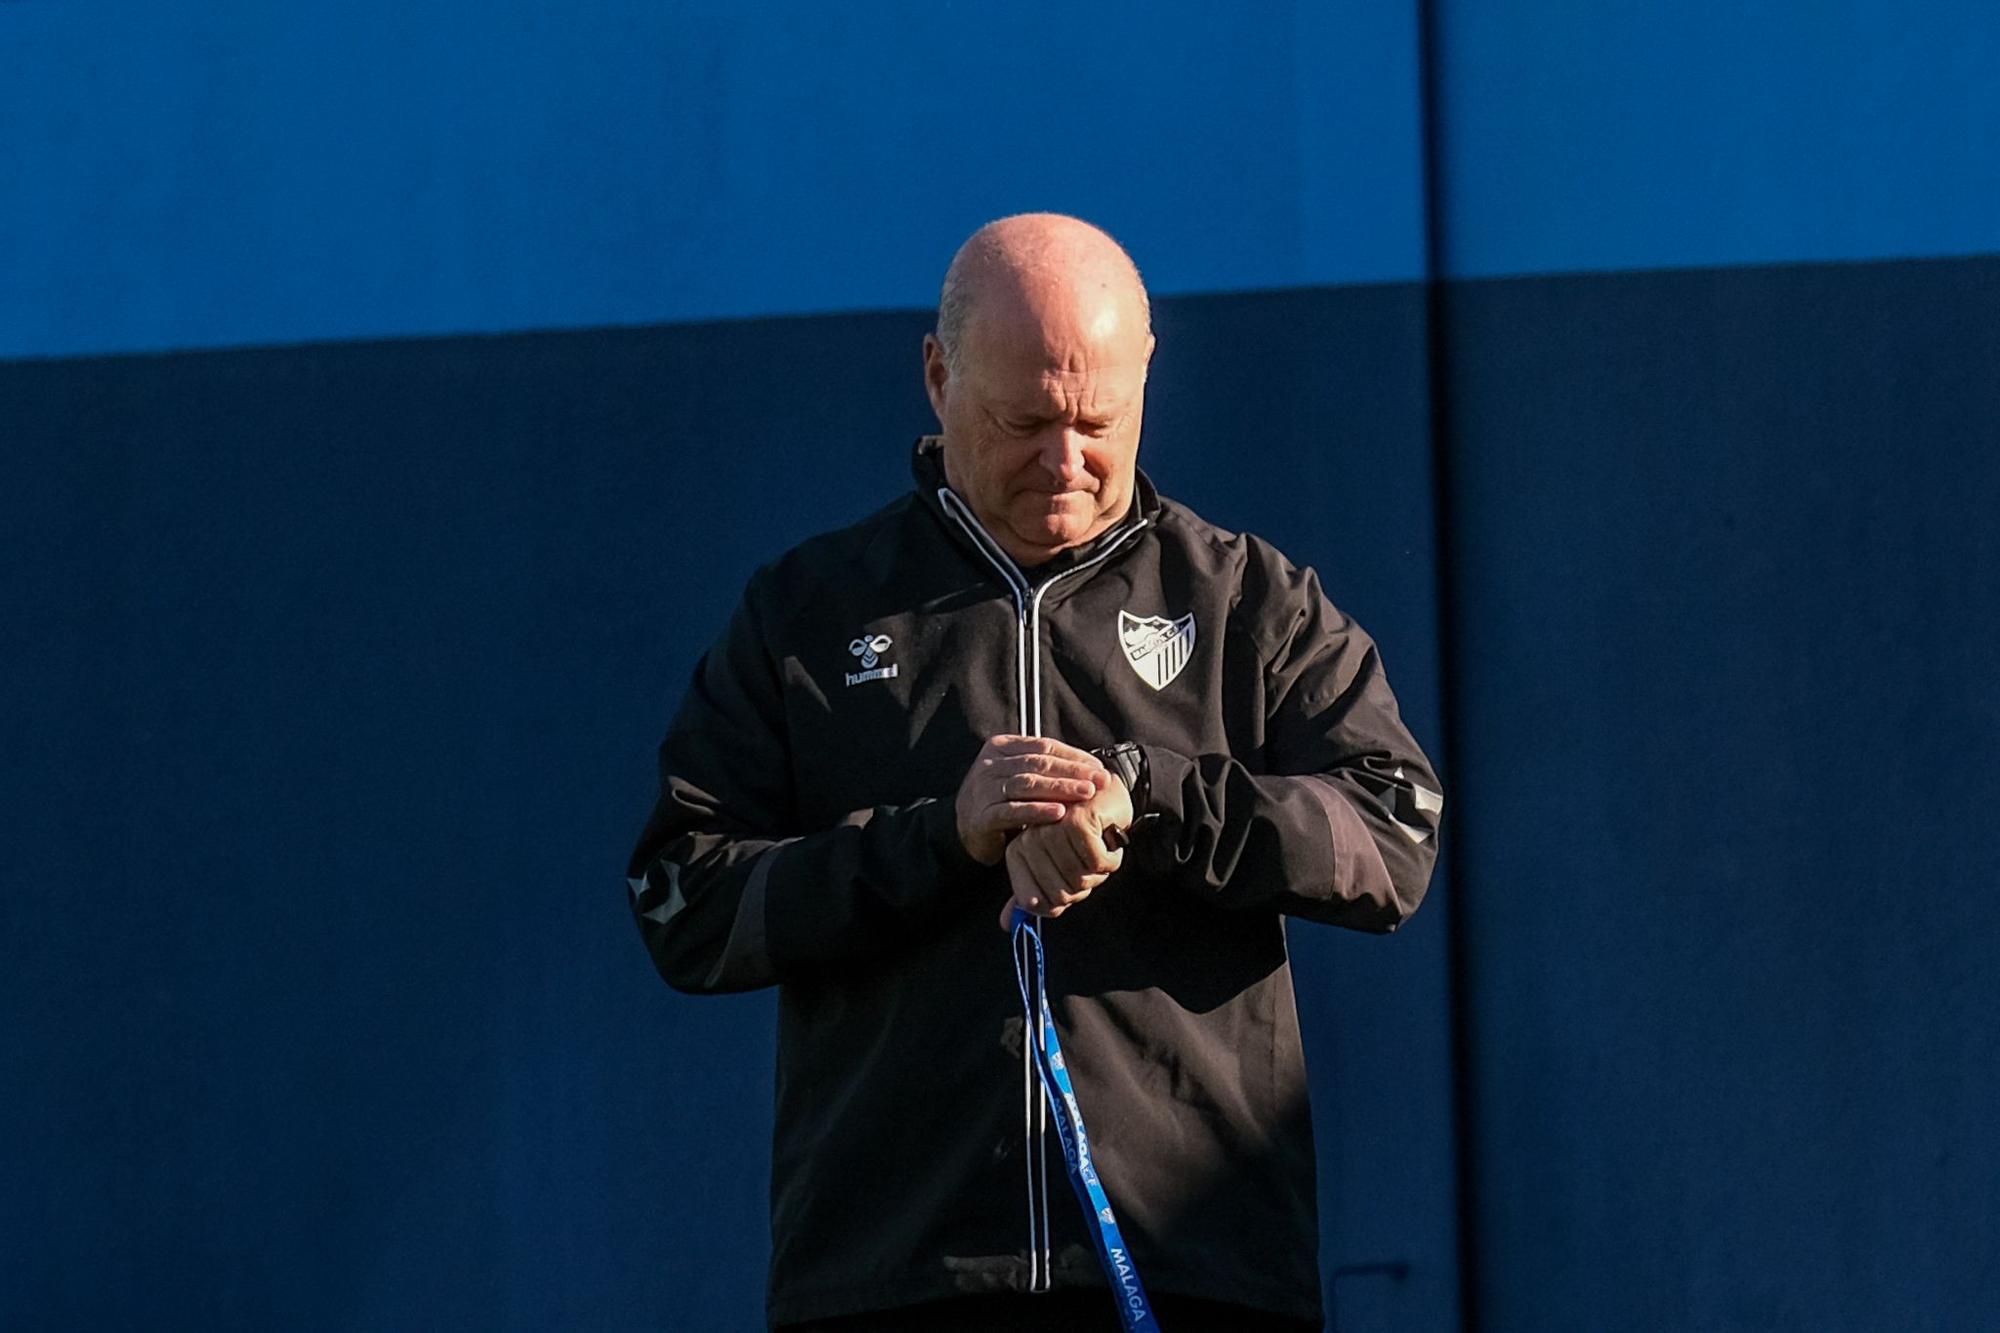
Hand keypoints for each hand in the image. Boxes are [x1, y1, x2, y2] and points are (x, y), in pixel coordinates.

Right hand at [955, 735, 1106, 865]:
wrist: (966, 833)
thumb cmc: (1002, 803)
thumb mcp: (1021, 777)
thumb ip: (1046, 768)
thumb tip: (1092, 768)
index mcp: (1001, 747)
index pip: (1043, 746)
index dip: (1074, 756)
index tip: (1098, 767)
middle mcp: (989, 765)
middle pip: (1038, 763)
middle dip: (1072, 771)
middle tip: (1099, 780)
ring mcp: (983, 790)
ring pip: (1028, 784)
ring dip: (1060, 788)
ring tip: (1086, 793)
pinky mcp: (982, 816)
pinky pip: (1013, 811)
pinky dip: (1038, 811)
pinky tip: (1059, 813)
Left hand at [997, 768, 1134, 929]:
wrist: (1106, 794)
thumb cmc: (1081, 834)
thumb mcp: (1055, 865)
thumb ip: (1031, 893)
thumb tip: (1006, 924)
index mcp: (1017, 852)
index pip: (1036, 904)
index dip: (1062, 900)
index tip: (1070, 878)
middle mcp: (1029, 840)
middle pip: (1061, 895)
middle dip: (1084, 885)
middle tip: (1088, 861)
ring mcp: (1052, 829)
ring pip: (1080, 879)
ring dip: (1098, 871)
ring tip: (1096, 847)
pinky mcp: (1077, 821)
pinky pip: (1097, 863)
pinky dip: (1109, 858)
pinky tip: (1106, 837)